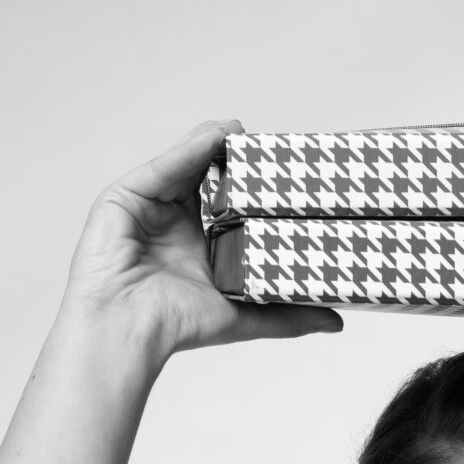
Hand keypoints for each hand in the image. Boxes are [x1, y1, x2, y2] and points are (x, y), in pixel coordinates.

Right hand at [57, 118, 341, 362]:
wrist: (128, 331)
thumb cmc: (174, 327)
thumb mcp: (244, 316)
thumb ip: (288, 316)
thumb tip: (336, 321)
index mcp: (198, 243)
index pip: (230, 203)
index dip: (255, 188)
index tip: (286, 175)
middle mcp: (173, 220)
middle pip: (208, 177)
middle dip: (237, 160)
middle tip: (268, 147)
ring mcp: (149, 205)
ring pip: (187, 164)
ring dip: (215, 144)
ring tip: (244, 132)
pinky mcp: (126, 195)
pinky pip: (164, 166)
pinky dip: (190, 149)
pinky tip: (215, 135)